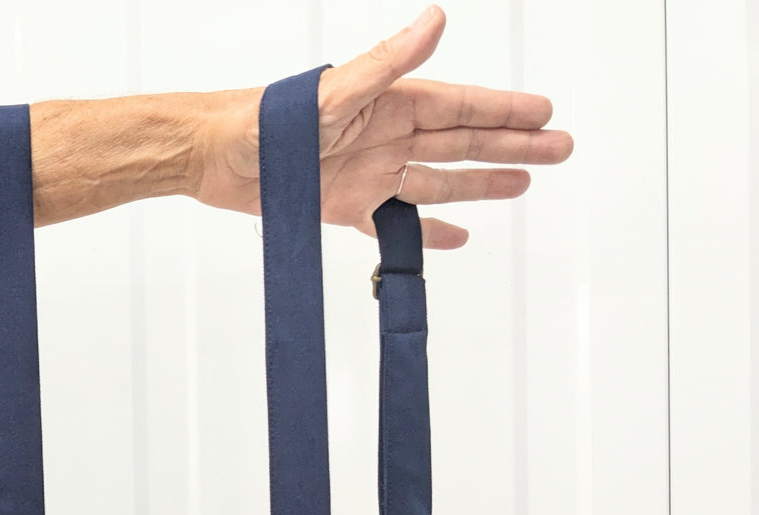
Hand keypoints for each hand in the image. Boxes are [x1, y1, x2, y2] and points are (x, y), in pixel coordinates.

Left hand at [191, 5, 572, 248]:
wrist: (211, 156)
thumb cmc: (262, 118)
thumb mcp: (331, 92)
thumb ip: (386, 63)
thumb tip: (435, 20)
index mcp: (388, 104)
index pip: (461, 107)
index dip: (506, 110)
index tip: (547, 114)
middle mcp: (384, 137)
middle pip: (463, 144)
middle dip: (512, 147)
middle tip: (560, 150)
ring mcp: (368, 174)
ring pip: (439, 181)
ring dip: (481, 184)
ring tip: (522, 185)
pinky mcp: (344, 207)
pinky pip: (395, 223)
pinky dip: (426, 232)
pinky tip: (458, 236)